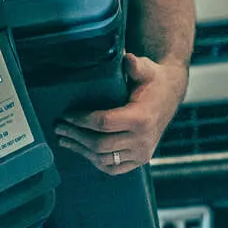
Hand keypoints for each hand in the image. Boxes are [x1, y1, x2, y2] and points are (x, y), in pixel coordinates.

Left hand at [54, 52, 187, 176]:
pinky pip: (114, 169)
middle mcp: (143, 139)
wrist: (169, 95)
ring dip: (81, 150)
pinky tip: (82, 151)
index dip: (80, 120)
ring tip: (64, 139)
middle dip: (75, 136)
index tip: (65, 115)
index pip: (103, 123)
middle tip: (59, 128)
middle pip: (100, 144)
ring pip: (104, 159)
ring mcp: (142, 153)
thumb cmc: (153, 80)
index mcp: (142, 118)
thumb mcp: (146, 68)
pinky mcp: (140, 160)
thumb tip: (128, 59)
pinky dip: (95, 162)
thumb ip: (136, 65)